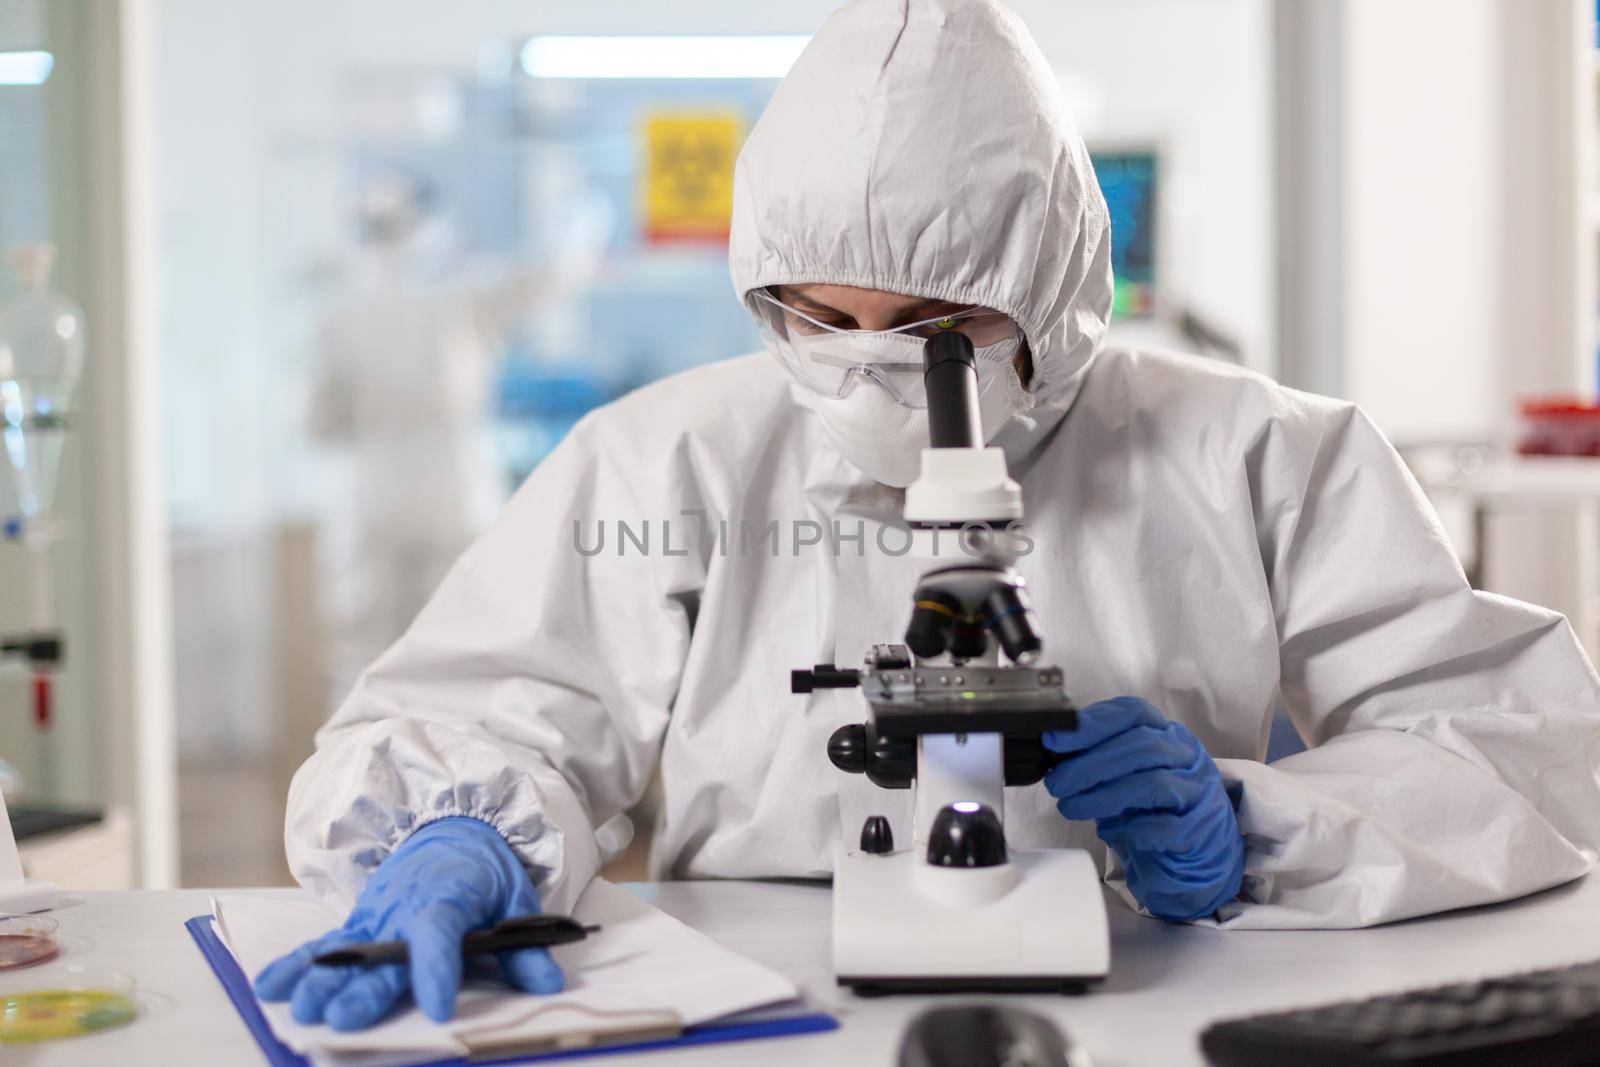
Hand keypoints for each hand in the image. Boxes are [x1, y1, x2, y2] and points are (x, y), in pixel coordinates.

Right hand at [254, 817, 563, 1029]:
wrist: (454, 827)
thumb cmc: (488, 871)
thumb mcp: (518, 900)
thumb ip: (526, 948)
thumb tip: (548, 986)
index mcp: (447, 901)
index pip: (441, 936)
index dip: (438, 970)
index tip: (437, 1006)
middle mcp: (404, 909)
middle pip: (383, 954)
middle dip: (363, 988)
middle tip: (340, 1019)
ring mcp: (376, 916)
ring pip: (346, 951)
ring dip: (321, 980)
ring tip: (302, 1010)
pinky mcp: (359, 922)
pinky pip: (326, 943)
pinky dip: (296, 963)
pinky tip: (269, 986)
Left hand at [1043, 697, 1243, 920]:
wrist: (1192, 851)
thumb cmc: (1152, 806)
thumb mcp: (1125, 773)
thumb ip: (1098, 757)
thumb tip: (1054, 748)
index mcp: (1166, 733)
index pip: (1133, 713)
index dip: (1092, 724)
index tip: (1054, 741)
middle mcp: (1187, 756)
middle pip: (1141, 747)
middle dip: (1089, 765)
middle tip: (1057, 784)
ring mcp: (1199, 792)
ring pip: (1153, 785)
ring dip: (1103, 797)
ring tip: (1071, 808)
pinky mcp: (1202, 831)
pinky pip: (1165, 827)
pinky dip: (1130, 829)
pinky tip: (1108, 832)